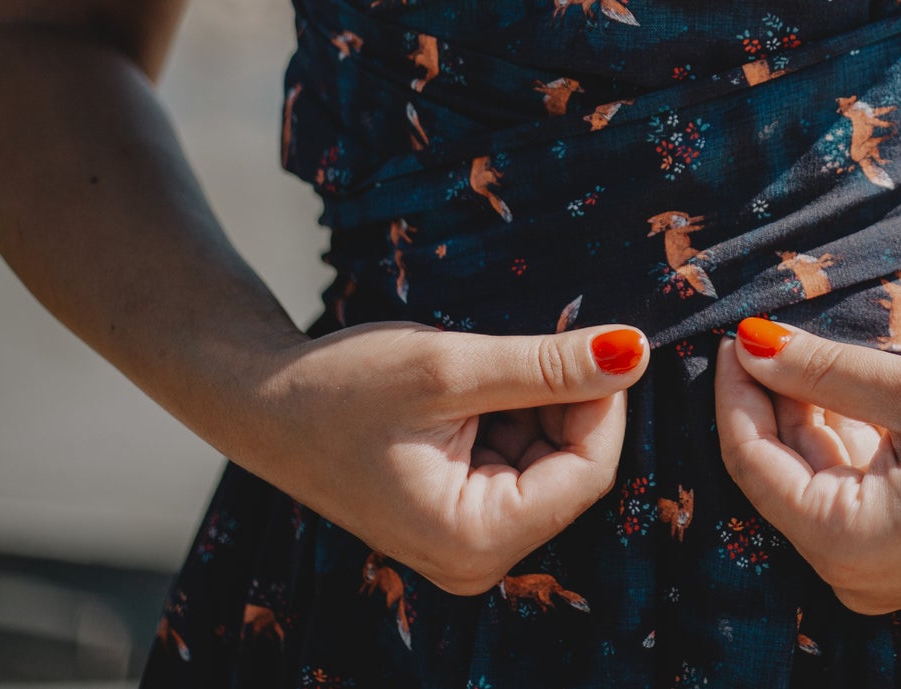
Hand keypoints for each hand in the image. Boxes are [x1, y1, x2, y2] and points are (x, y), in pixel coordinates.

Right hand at [245, 320, 648, 594]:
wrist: (263, 400)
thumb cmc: (342, 387)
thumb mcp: (451, 368)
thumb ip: (550, 366)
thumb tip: (637, 351)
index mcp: (474, 541)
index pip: (590, 473)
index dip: (600, 402)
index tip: (584, 342)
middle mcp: (477, 559)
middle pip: (575, 470)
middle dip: (560, 404)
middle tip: (507, 356)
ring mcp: (471, 543)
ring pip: (553, 460)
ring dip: (534, 406)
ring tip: (469, 382)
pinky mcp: (464, 518)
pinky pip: (523, 462)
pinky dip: (513, 416)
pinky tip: (465, 398)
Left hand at [714, 317, 900, 613]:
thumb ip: (827, 370)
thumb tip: (753, 342)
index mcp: (846, 543)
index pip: (751, 463)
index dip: (736, 393)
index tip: (735, 333)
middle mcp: (852, 574)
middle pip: (779, 474)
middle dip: (771, 401)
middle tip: (766, 329)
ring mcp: (880, 572)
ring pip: (815, 480)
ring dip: (810, 417)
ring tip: (814, 350)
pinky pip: (851, 494)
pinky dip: (846, 442)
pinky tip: (853, 390)